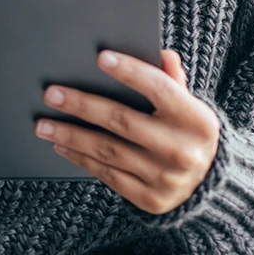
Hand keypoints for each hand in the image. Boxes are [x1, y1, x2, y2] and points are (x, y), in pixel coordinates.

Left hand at [33, 48, 219, 213]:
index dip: (130, 72)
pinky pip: (108, 175)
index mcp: (196, 120)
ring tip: (43, 123)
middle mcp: (181, 150)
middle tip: (51, 94)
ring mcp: (165, 178)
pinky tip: (61, 145)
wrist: (210, 187)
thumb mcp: (190, 106)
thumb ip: (173, 81)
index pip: (159, 89)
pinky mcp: (150, 200)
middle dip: (82, 105)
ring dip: (71, 135)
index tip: (101, 57)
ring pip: (108, 151)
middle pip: (123, 121)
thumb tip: (162, 55)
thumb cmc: (189, 133)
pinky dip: (81, 159)